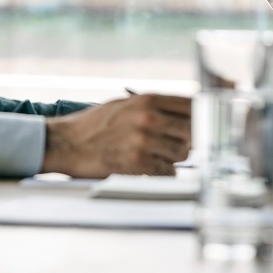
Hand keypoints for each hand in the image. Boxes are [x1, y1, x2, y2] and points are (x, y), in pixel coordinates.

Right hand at [42, 93, 190, 177]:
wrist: (67, 142)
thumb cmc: (96, 124)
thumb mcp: (126, 104)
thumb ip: (155, 107)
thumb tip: (185, 113)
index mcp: (148, 99)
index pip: (192, 105)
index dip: (201, 116)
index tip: (205, 123)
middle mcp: (149, 117)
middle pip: (191, 131)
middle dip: (189, 140)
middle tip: (179, 144)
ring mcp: (144, 141)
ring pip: (181, 153)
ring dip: (174, 158)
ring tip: (157, 155)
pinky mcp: (137, 163)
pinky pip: (167, 172)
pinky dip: (163, 173)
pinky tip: (150, 167)